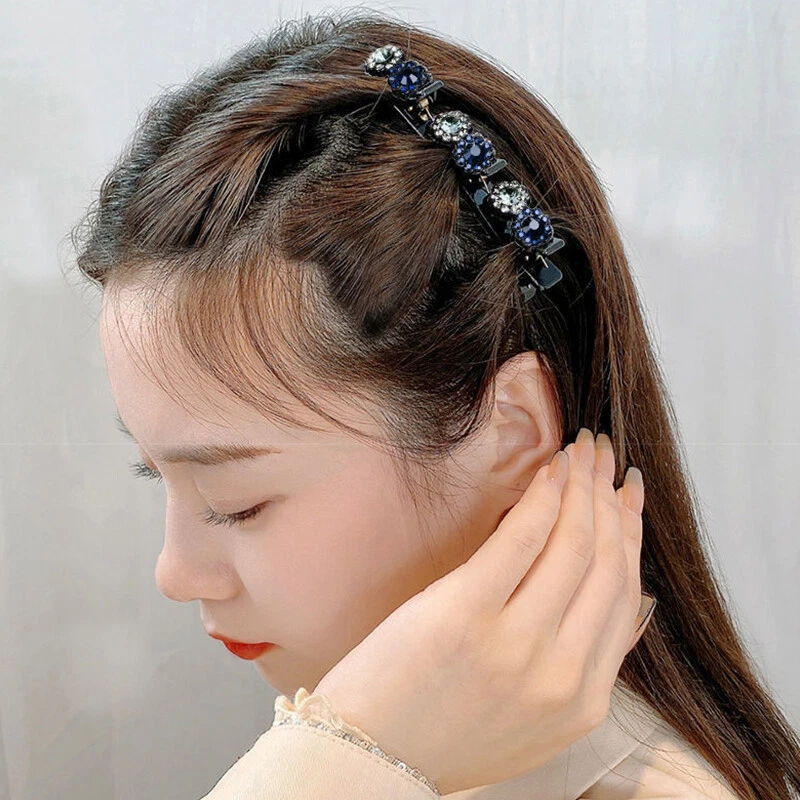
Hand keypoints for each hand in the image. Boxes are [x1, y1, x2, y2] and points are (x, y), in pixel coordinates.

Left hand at [313, 428, 648, 795]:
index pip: (625, 598)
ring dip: (581, 487)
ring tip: (580, 452)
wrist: (370, 761)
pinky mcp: (464, 614)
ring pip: (572, 546)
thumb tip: (625, 607)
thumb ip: (582, 669)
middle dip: (610, 499)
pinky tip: (548, 471)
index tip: (629, 496)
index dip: (631, 534)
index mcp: (582, 702)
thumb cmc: (443, 733)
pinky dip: (541, 498)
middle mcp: (560, 674)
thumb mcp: (535, 722)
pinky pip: (520, 540)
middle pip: (606, 564)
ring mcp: (515, 645)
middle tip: (604, 458)